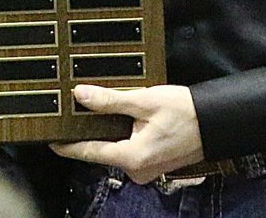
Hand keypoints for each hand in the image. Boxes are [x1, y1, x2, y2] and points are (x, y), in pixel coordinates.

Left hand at [51, 84, 204, 183]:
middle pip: (103, 150)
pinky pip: (130, 149)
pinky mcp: (153, 163)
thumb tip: (81, 95)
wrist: (215, 122)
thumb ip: (110, 100)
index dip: (68, 146)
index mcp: (132, 157)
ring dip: (110, 131)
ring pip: (117, 148)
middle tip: (76, 111)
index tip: (50, 141)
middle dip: (91, 131)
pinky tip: (124, 118)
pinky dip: (124, 134)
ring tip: (101, 108)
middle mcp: (137, 169)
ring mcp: (146, 169)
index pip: (90, 152)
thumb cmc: (184, 111)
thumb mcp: (144, 101)